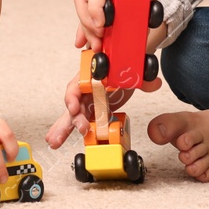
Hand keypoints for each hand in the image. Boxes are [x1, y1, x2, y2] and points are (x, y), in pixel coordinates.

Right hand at [45, 67, 162, 148]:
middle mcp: (86, 87)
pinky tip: (56, 140)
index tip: (75, 107)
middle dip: (70, 118)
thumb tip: (154, 83)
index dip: (74, 96)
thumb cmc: (122, 66)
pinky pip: (78, 120)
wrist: (126, 66)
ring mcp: (87, 99)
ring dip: (63, 128)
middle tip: (75, 130)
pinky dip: (67, 130)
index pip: (78, 83)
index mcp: (92, 74)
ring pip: (72, 114)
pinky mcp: (90, 110)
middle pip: (73, 102)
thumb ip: (143, 77)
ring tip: (54, 141)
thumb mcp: (132, 71)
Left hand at [72, 0, 178, 49]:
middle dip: (86, 29)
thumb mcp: (135, 2)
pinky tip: (102, 22)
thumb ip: (127, 17)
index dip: (84, 29)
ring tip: (100, 36)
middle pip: (80, 5)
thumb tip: (128, 38)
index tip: (89, 46)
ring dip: (89, 22)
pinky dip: (96, 9)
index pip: (84, 8)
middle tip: (97, 45)